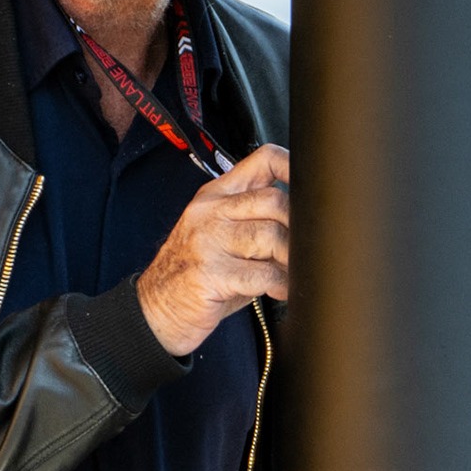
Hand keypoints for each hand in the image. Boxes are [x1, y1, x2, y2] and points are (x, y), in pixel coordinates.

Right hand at [137, 145, 289, 355]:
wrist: (155, 310)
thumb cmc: (195, 276)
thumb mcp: (220, 236)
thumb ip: (253, 221)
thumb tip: (304, 223)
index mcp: (216, 196)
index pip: (262, 160)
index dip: (294, 168)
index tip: (315, 186)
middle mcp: (210, 212)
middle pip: (274, 200)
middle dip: (298, 230)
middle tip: (303, 251)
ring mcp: (208, 240)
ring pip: (271, 235)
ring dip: (290, 260)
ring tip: (290, 274)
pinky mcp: (210, 272)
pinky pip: (261, 273)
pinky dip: (280, 285)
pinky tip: (278, 291)